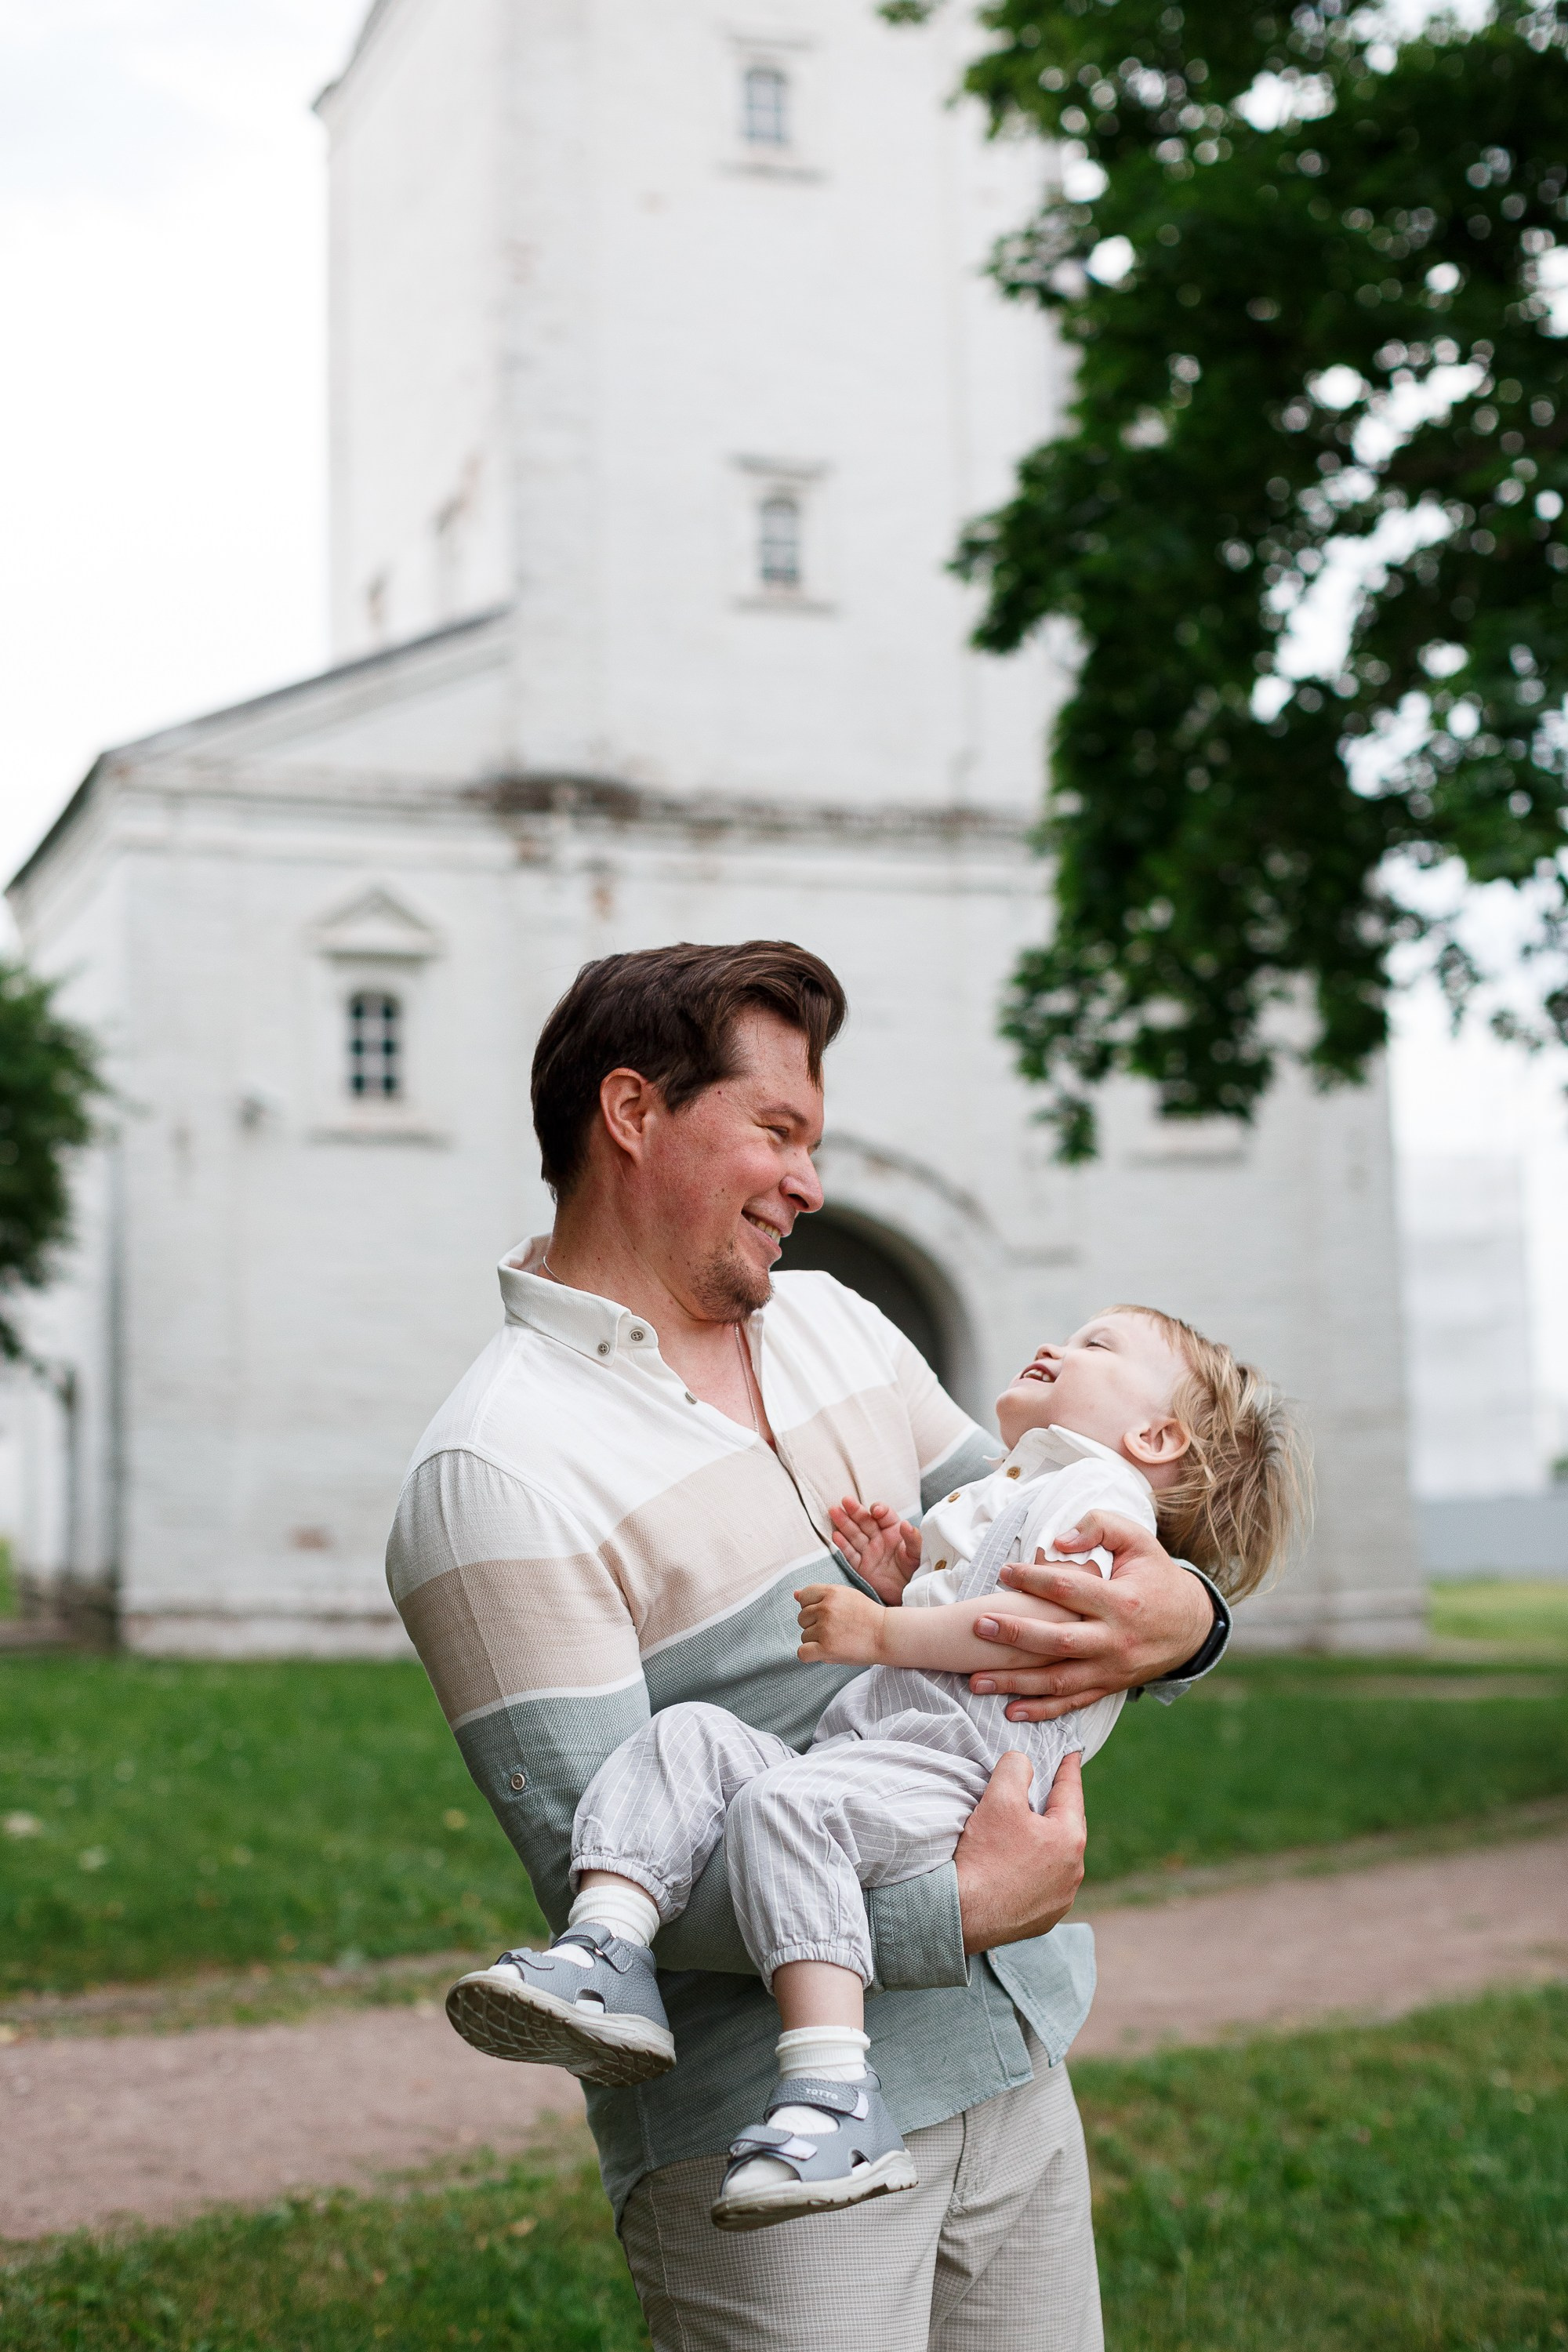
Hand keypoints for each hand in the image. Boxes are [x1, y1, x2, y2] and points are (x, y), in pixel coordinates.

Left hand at [796, 1583, 887, 1666]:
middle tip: (836, 1629)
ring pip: (804, 1636)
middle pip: (802, 1618)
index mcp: (831, 1592)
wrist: (887, 1635)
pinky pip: (802, 1653)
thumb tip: (795, 1594)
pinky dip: (810, 1655)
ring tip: (837, 1640)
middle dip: (814, 1625)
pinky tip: (823, 1653)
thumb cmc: (867, 1616)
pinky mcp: (827, 1648)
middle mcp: (826, 1608)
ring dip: (816, 1641)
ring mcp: (825, 1628)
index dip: (813, 1607)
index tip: (829, 1614)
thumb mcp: (846, 1596)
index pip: (804, 1597)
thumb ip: (821, 1595)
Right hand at [827, 1497, 920, 1604]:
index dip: (878, 1510)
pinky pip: (850, 1554)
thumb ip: (913, 1539)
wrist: (909, 1593)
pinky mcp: (861, 1566)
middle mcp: (879, 1538)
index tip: (875, 1511)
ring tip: (833, 1511)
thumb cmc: (916, 1570)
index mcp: (894, 1531)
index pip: (884, 1516)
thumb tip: (906, 1524)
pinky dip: (842, 1545)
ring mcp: (869, 1551)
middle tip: (845, 1500)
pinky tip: (835, 1534)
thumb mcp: (917, 1553)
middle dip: (855, 1511)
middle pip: (865, 1521)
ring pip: (854, 1534)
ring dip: (844, 1523)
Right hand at [955, 1751, 1085, 1952]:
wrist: (964, 1914)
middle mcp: (1074, 1871)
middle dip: (1054, 1807)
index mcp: (1069, 1838)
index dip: (1068, 1767)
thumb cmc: (984, 1855)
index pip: (1071, 1791)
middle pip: (1066, 1825)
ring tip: (1023, 1832)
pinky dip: (1034, 1872)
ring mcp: (1061, 1899)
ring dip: (1044, 1843)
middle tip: (1043, 1789)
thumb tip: (1024, 1762)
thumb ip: (1016, 1768)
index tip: (1071, 1752)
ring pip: (1056, 1858)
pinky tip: (1015, 1867)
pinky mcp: (1044, 1918)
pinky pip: (1045, 1885)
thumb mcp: (999, 1798)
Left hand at [967, 1511, 1214, 1722]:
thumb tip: (1059, 1540)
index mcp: (1122, 1601)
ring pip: (1059, 1681)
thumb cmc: (1155, 1576)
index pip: (1069, 1590)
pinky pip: (1072, 1703)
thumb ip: (1099, 1527)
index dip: (1033, 1579)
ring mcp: (1111, 1669)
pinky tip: (1010, 1710)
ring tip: (976, 1680)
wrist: (1192, 1625)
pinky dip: (1041, 1711)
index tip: (1003, 1571)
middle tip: (978, 1625)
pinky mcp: (1109, 1687)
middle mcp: (1115, 1640)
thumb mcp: (1138, 1540)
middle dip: (1015, 1634)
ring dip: (1016, 1683)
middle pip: (1059, 1641)